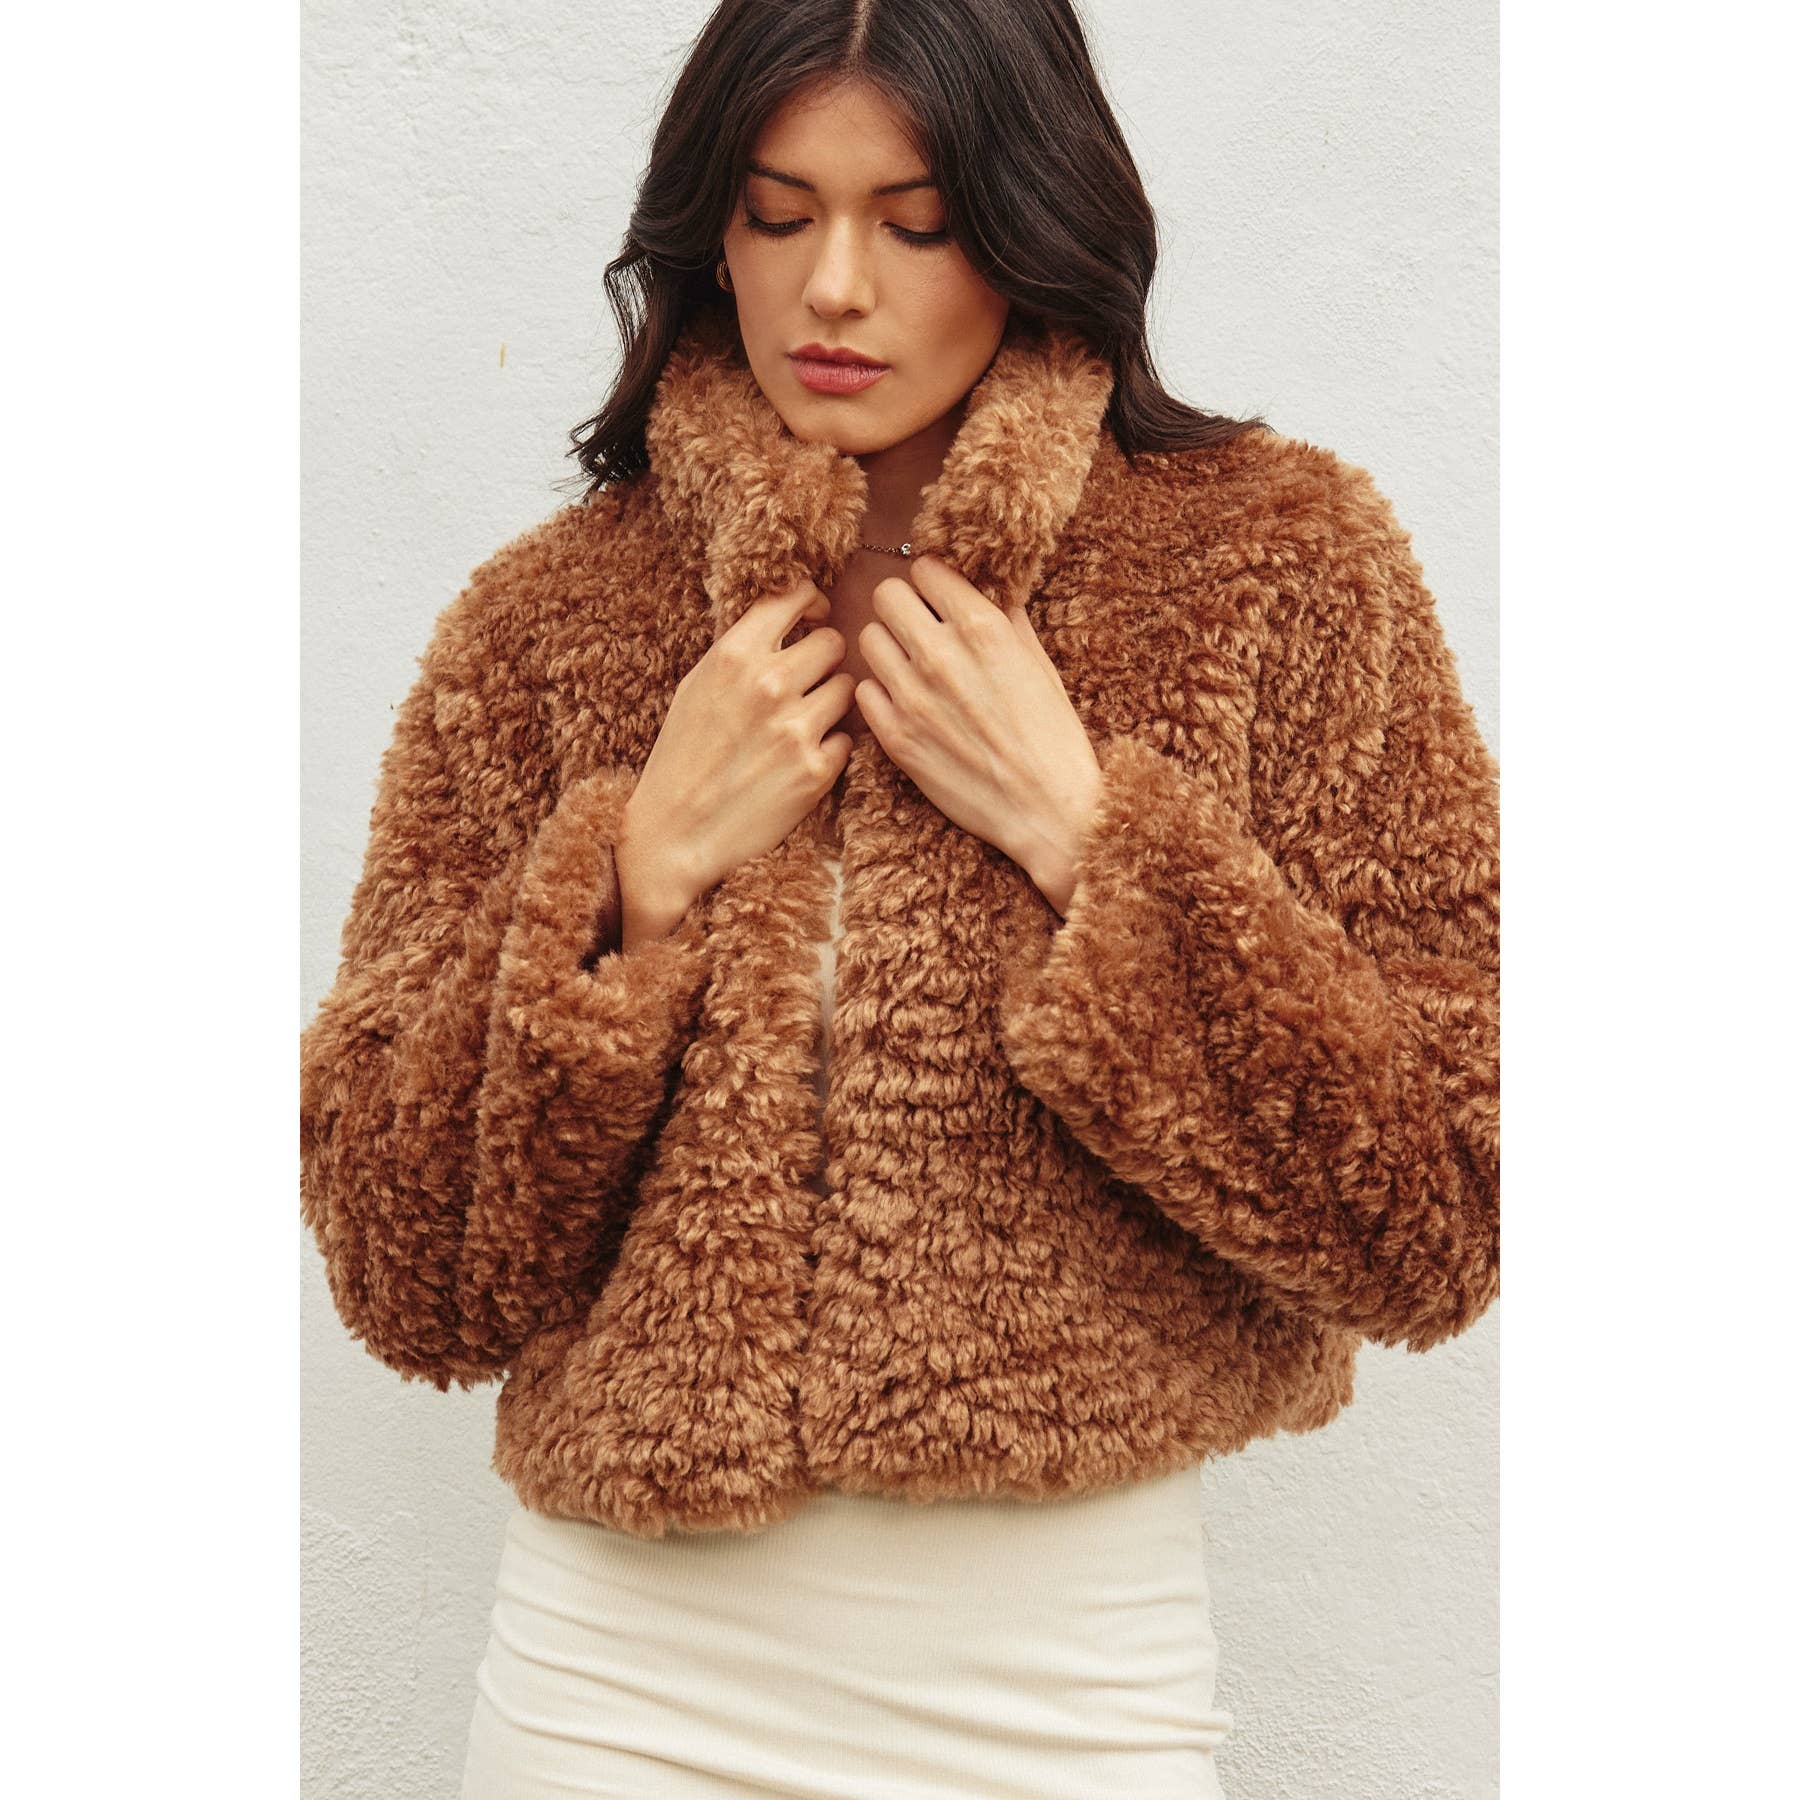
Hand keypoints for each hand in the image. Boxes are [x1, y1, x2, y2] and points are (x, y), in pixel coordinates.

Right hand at [617, 580, 854, 938]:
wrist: (674, 834)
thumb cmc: (681, 758)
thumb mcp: (697, 687)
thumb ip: (741, 651)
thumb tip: (788, 619)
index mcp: (733, 656)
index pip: (793, 597)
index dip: (810, 601)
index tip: (812, 614)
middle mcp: (768, 684)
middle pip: (833, 642)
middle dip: (823, 658)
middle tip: (806, 681)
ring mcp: (796, 728)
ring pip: (847, 689)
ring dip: (831, 701)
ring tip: (800, 723)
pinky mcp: (817, 770)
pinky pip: (846, 738)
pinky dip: (830, 746)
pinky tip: (799, 760)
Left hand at [854, 554, 1100, 915]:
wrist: (1047, 810)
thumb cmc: (1053, 736)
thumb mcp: (1039, 664)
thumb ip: (1005, 618)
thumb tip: (983, 587)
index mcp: (981, 628)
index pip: (926, 570)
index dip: (934, 582)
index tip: (941, 598)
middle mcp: (940, 655)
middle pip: (886, 596)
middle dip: (903, 606)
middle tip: (920, 627)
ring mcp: (911, 697)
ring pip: (868, 639)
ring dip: (889, 647)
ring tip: (913, 666)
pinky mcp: (894, 737)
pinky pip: (864, 691)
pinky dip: (882, 692)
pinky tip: (908, 703)